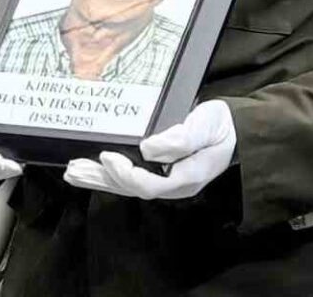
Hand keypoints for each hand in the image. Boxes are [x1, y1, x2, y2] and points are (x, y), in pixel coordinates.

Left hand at [63, 100, 235, 199]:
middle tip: (74, 169)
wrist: (238, 130)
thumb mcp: (207, 125)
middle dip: (101, 179)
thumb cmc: (223, 126)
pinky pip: (132, 180)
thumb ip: (182, 138)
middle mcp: (174, 186)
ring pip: (128, 187)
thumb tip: (149, 148)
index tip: (107, 156)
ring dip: (100, 180)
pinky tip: (95, 173)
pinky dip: (110, 177)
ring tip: (74, 173)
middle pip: (131, 189)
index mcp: (186, 177)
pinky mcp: (163, 175)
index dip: (124, 173)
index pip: (148, 184)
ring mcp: (168, 183)